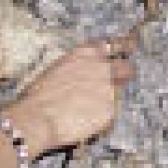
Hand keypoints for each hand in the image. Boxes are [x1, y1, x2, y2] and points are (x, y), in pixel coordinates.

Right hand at [8, 36, 136, 154]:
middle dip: (124, 75)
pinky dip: (99, 120)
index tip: (130, 46)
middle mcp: (103, 68)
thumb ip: (80, 67)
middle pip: (126, 68)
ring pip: (116, 95)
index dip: (124, 46)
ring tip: (84, 111)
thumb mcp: (58, 69)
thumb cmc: (38, 95)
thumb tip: (88, 73)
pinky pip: (108, 116)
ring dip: (105, 101)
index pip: (115, 44)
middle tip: (117, 83)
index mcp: (87, 53)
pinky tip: (81, 123)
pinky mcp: (111, 112)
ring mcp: (109, 90)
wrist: (37, 118)